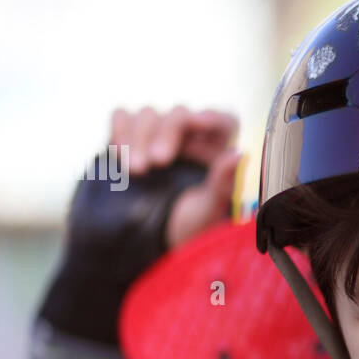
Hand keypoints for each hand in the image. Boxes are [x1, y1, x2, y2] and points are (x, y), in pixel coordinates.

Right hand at [109, 105, 242, 247]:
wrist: (141, 244)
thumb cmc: (182, 229)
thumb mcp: (206, 212)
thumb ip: (222, 182)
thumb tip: (239, 153)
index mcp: (216, 154)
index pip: (223, 122)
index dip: (212, 116)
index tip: (197, 121)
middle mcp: (188, 140)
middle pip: (181, 115)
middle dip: (167, 133)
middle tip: (158, 162)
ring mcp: (156, 136)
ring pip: (149, 114)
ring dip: (139, 137)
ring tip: (136, 171)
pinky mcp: (127, 138)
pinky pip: (123, 117)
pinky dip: (120, 130)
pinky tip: (119, 155)